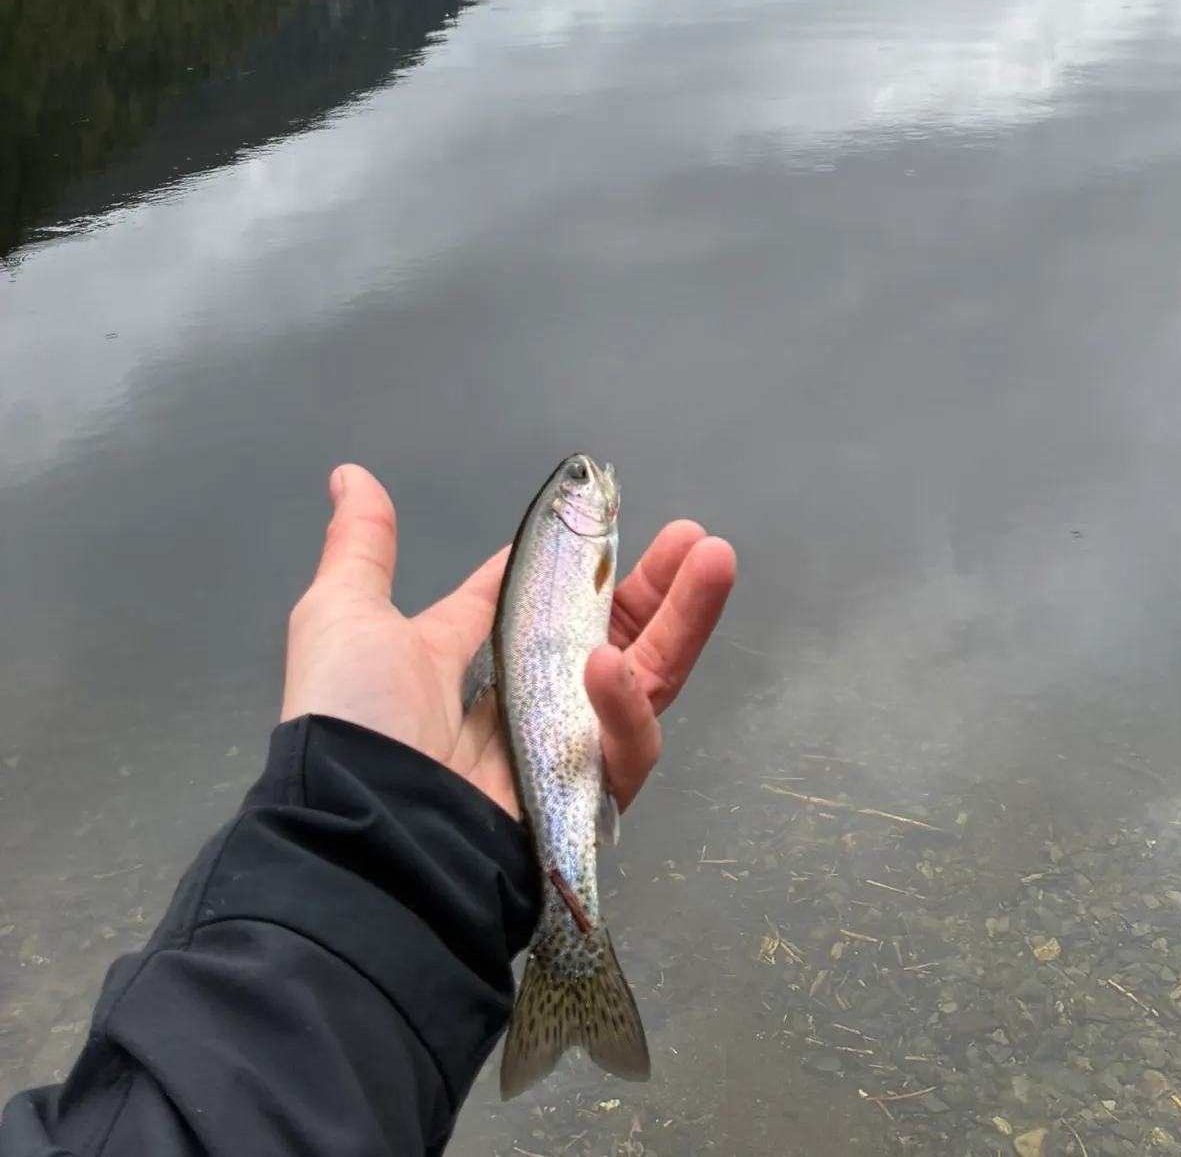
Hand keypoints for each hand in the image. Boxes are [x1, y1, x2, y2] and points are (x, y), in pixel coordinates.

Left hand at [283, 464, 735, 817]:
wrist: (363, 833)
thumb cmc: (354, 717)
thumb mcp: (342, 615)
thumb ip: (363, 545)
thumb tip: (349, 474)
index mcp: (468, 654)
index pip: (536, 600)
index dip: (574, 560)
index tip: (609, 515)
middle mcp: (526, 696)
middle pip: (616, 631)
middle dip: (661, 585)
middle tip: (697, 541)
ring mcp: (564, 745)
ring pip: (645, 677)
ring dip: (683, 619)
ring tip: (711, 564)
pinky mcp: (589, 794)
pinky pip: (624, 744)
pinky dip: (623, 707)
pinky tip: (608, 667)